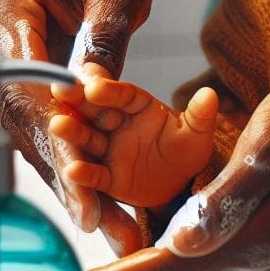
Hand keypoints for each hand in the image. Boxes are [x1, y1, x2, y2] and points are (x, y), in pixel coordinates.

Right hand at [0, 0, 152, 248]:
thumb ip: (101, 40)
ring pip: (29, 137)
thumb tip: (93, 90)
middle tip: (98, 219)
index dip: (53, 133)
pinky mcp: (19, 90)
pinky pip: (41, 133)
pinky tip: (97, 205)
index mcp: (3, 8)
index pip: (24, 82)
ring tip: (107, 225)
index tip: (81, 176)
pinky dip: (70, 167)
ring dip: (67, 181)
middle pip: (20, 119)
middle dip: (61, 171)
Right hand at [49, 78, 218, 206]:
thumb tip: (210, 95)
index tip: (94, 86)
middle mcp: (118, 123)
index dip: (109, 89)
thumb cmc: (186, 149)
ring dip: (73, 133)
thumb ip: (200, 116)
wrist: (179, 184)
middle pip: (96, 111)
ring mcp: (108, 148)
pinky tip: (73, 170)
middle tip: (61, 90)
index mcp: (139, 104)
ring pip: (88, 139)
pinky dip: (84, 173)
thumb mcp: (197, 133)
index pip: (123, 94)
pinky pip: (94, 174)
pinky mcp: (106, 176)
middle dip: (79, 102)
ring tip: (59, 125)